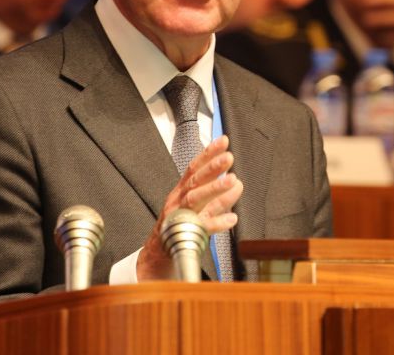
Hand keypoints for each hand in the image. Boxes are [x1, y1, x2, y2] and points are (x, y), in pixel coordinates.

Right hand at [137, 135, 242, 280]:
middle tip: (228, 158)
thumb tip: (231, 174)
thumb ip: (209, 188)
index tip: (223, 141)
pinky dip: (217, 223)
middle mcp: (180, 200)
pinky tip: (231, 218)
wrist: (159, 251)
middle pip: (195, 181)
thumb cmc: (178, 222)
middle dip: (212, 168)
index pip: (194, 167)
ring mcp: (181, 216)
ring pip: (197, 200)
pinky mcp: (185, 234)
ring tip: (234, 183)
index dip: (208, 153)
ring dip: (216, 190)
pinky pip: (202, 227)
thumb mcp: (190, 201)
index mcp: (181, 190)